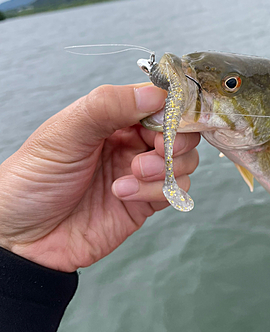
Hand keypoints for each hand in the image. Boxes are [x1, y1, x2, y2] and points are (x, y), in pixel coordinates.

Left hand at [0, 84, 199, 271]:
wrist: (23, 238)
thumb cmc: (34, 178)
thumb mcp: (65, 133)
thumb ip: (107, 106)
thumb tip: (155, 93)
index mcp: (113, 117)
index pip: (159, 101)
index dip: (170, 109)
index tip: (167, 119)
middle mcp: (130, 142)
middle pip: (180, 131)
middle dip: (173, 140)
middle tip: (152, 150)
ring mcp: (140, 172)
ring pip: (184, 161)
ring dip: (165, 167)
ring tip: (133, 173)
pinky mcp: (145, 202)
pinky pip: (175, 190)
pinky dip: (157, 191)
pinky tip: (123, 193)